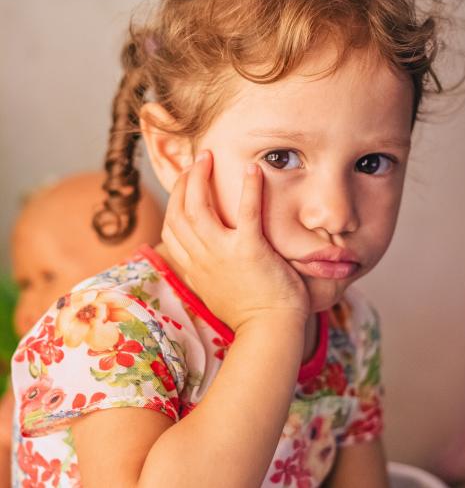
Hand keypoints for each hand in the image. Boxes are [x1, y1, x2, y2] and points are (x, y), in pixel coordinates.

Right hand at [161, 150, 309, 332]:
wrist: (269, 331)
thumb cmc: (248, 314)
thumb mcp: (213, 293)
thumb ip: (204, 272)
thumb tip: (200, 258)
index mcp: (193, 268)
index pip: (170, 230)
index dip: (173, 202)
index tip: (183, 187)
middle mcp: (201, 258)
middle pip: (179, 213)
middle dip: (182, 183)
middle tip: (194, 163)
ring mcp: (222, 254)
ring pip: (199, 208)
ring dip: (200, 178)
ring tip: (207, 157)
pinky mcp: (250, 250)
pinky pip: (245, 212)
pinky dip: (249, 189)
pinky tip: (253, 168)